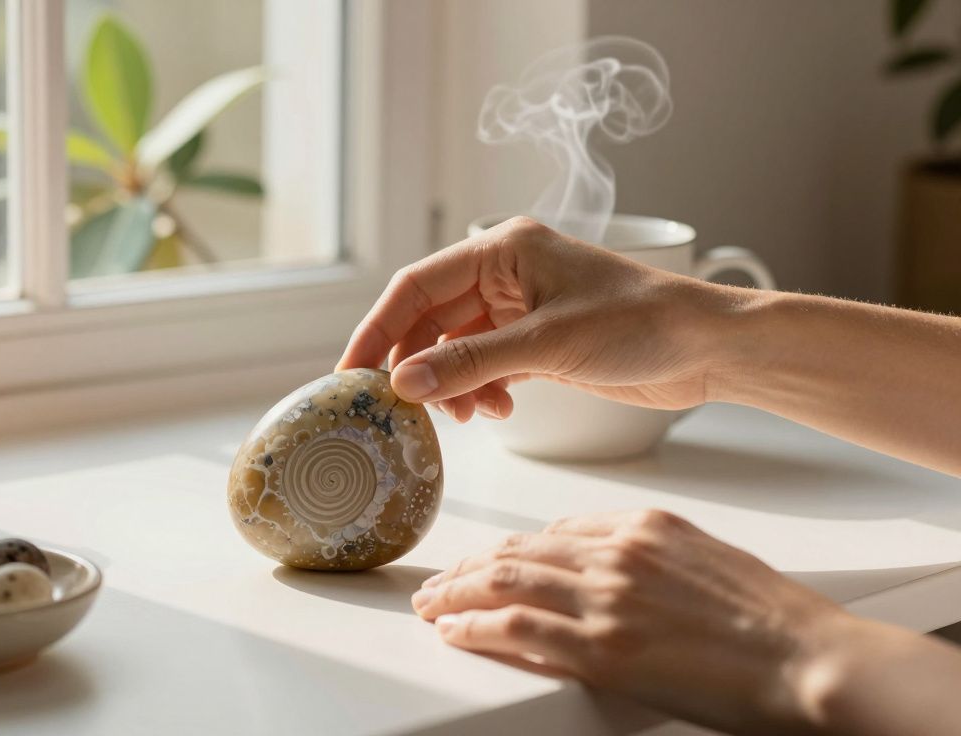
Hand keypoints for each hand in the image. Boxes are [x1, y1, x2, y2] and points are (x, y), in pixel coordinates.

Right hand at [336, 217, 741, 420]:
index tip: (350, 372)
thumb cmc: (641, 323)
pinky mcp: (538, 342)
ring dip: (450, 384)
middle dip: (415, 365)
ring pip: (455, 348)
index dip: (378, 329)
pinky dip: (480, 391)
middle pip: (430, 319)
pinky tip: (497, 410)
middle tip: (400, 408)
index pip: (416, 286)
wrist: (708, 348)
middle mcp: (506, 274)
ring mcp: (521, 309)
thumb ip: (470, 364)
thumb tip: (403, 385)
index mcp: (503, 250)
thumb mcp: (547, 344)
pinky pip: (485, 366)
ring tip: (464, 416)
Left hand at [411, 509, 855, 732]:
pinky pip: (519, 629)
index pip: (549, 531)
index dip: (505, 548)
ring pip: (505, 582)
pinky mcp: (604, 649)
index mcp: (640, 526)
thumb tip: (596, 555)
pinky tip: (455, 631)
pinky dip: (476, 627)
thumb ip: (645, 550)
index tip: (482, 562)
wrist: (807, 658)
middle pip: (516, 551)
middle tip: (437, 582)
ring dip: (456, 594)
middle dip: (467, 568)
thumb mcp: (702, 556)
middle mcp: (616, 554)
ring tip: (431, 604)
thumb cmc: (769, 615)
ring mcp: (606, 600)